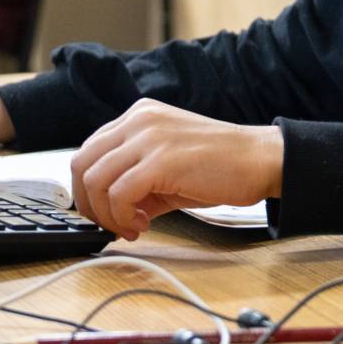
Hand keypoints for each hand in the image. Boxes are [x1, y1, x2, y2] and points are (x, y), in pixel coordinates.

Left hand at [69, 99, 283, 240]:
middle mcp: (139, 120)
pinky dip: (122, 218)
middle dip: (88, 204)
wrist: (260, 160)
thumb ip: (136, 182)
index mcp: (139, 116)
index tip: (106, 214)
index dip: (88, 190)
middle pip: (82, 164)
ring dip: (106, 215)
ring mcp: (148, 137)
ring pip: (94, 180)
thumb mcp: (168, 166)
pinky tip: (143, 226)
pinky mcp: (160, 160)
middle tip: (110, 226)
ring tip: (131, 227)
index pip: (89, 152)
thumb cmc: (222, 164)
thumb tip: (111, 213)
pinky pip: (119, 194)